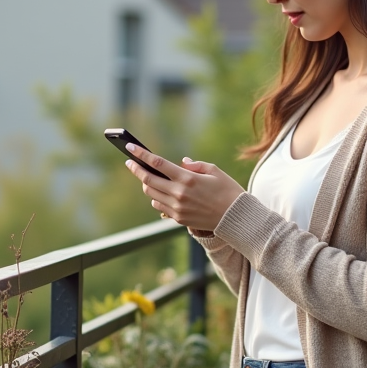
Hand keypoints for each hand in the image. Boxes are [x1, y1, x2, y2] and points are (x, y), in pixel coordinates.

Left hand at [123, 143, 244, 231]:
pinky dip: (157, 198)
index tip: (130, 148)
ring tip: (148, 177)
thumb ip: (195, 165)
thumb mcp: (215, 171)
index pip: (157, 163)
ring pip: (151, 194)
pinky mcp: (179, 219)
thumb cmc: (228, 191)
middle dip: (136, 169)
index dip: (141, 155)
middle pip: (148, 180)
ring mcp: (177, 208)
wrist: (236, 218)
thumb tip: (181, 162)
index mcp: (187, 178)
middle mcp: (179, 194)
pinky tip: (160, 192)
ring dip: (147, 184)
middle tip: (130, 163)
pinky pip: (160, 207)